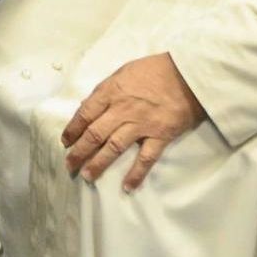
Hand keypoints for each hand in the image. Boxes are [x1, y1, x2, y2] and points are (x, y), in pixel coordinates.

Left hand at [62, 54, 206, 190]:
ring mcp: (142, 124)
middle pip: (95, 134)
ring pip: (114, 147)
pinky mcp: (161, 135)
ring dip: (98, 164)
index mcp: (111, 91)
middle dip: (79, 151)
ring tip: (87, 176)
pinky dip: (136, 173)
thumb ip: (106, 90)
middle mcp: (122, 109)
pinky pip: (146, 158)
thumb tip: (87, 107)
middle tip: (69, 165)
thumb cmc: (156, 69)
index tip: (65, 142)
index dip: (72, 130)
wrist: (191, 73)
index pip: (85, 114)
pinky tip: (127, 187)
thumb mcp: (124, 72)